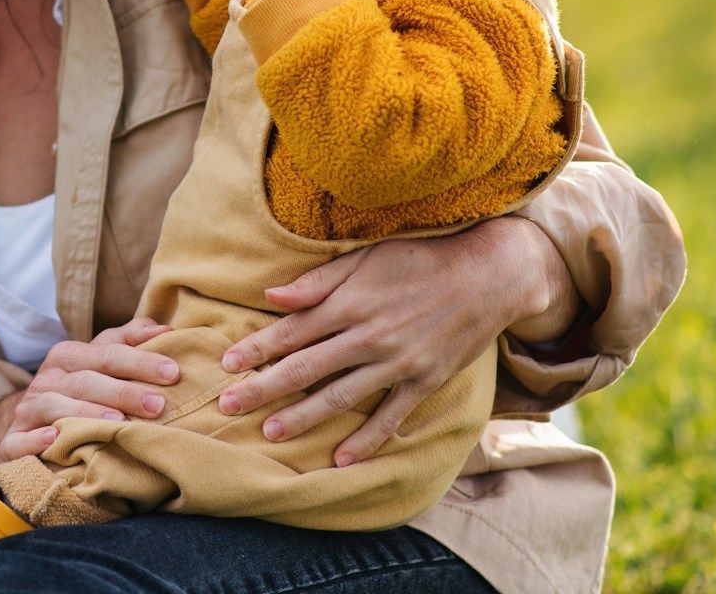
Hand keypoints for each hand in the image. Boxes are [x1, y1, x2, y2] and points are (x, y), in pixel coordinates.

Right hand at [0, 318, 179, 469]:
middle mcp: (47, 379)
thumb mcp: (99, 364)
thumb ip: (129, 343)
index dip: (140, 361)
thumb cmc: (78, 393)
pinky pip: (19, 440)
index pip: (108, 354)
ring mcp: (28, 409)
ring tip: (118, 423)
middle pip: (85, 380)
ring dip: (85, 412)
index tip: (173, 372)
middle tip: (157, 405)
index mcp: (69, 356)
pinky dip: (36, 439)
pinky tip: (55, 439)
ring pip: (54, 406)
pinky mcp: (12, 441)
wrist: (29, 426)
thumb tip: (165, 330)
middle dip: (123, 391)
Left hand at [215, 217, 572, 465]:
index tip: (226, 364)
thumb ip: (319, 280)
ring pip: (340, 396)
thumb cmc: (421, 258)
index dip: (257, 348)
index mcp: (351, 302)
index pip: (292, 330)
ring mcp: (398, 363)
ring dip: (303, 417)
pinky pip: (390, 417)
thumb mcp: (367, 257)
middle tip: (227, 406)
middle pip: (306, 368)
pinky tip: (340, 458)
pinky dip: (366, 439)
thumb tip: (272, 295)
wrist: (489, 275)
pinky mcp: (425, 382)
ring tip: (270, 433)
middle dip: (263, 388)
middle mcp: (370, 335)